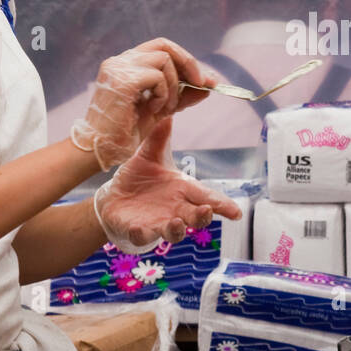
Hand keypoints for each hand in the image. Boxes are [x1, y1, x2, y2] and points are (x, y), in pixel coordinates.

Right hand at [71, 38, 214, 170]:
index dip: (185, 59)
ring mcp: (119, 68)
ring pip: (164, 60)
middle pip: (164, 45)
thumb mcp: (161, 109)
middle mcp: (120, 60)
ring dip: (173, 86)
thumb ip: (182, 96)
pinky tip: (153, 109)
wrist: (102, 148)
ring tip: (164, 107)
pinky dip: (163, 94)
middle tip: (203, 83)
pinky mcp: (122, 80)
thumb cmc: (126, 130)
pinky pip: (157, 77)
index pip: (161, 48)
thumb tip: (209, 86)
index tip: (205, 79)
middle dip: (189, 63)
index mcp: (127, 63)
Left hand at [93, 119, 242, 251]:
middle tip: (206, 211)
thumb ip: (158, 138)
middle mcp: (176, 209)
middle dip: (203, 217)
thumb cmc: (139, 178)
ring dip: (176, 230)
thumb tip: (167, 114)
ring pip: (174, 232)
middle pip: (196, 217)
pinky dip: (142, 233)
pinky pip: (143, 236)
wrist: (114, 197)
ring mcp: (159, 222)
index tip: (236, 213)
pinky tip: (138, 228)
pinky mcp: (139, 231)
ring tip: (175, 222)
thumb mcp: (148, 156)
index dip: (223, 205)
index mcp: (183, 190)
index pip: (207, 197)